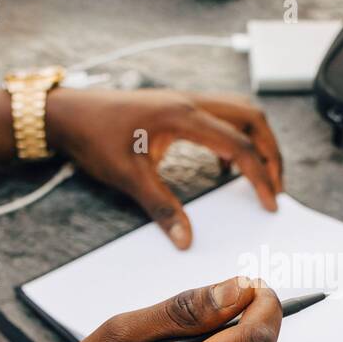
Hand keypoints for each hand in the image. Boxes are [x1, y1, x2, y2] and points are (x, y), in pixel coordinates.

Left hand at [46, 88, 282, 248]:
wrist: (67, 112)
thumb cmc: (93, 138)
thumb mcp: (128, 177)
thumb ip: (162, 208)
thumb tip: (186, 241)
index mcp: (184, 117)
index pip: (240, 146)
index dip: (260, 177)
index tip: (270, 204)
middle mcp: (191, 102)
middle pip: (253, 119)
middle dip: (271, 153)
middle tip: (275, 188)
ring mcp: (186, 100)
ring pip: (241, 112)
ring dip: (257, 141)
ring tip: (259, 176)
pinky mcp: (179, 105)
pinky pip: (223, 115)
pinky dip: (236, 137)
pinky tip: (225, 166)